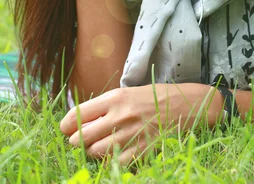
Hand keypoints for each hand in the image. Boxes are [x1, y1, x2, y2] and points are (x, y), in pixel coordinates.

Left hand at [60, 83, 219, 164]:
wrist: (185, 104)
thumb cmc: (154, 96)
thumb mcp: (128, 92)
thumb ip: (106, 106)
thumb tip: (81, 120)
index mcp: (115, 98)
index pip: (78, 114)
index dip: (66, 124)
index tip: (66, 128)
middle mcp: (121, 116)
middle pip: (82, 137)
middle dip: (77, 140)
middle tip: (81, 139)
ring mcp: (131, 134)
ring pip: (96, 152)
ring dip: (92, 151)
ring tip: (97, 146)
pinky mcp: (142, 149)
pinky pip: (116, 162)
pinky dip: (111, 161)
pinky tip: (115, 153)